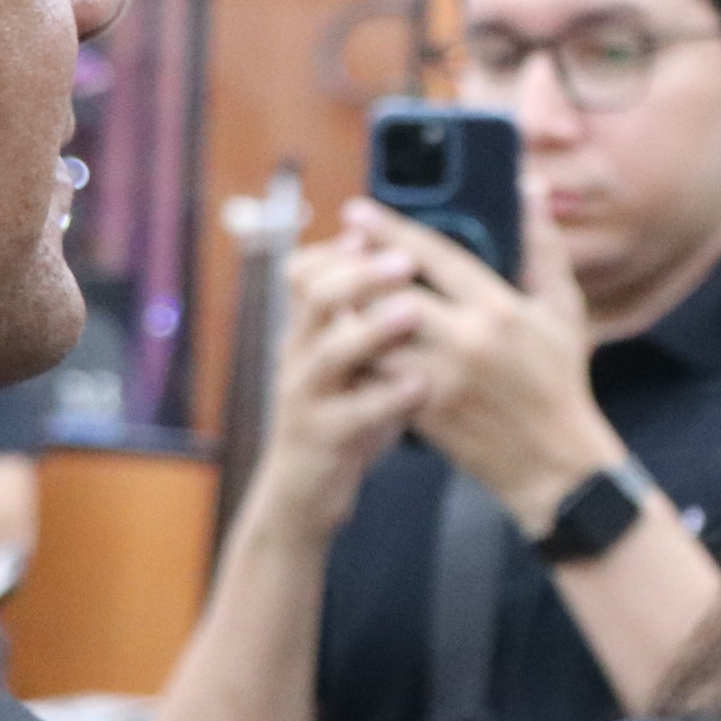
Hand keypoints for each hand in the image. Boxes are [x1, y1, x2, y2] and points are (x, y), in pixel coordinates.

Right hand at [231, 226, 430, 544]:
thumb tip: (413, 260)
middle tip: (404, 259)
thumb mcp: (351, 363)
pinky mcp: (321, 440)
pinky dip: (387, 397)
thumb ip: (371, 319)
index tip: (375, 227)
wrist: (304, 493)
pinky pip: (352, 415)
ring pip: (329, 353)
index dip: (338, 248)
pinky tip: (421, 385)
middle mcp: (299, 356)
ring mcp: (306, 398)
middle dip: (360, 273)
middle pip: (316, 298)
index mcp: (308, 331)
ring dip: (371, 328)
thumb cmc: (344, 417)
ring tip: (412, 311)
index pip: (307, 271)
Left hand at [354, 187, 628, 535]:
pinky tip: (352, 336)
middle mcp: (465, 343)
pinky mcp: (422, 412)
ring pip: (373, 336)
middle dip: (357, 268)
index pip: (434, 256)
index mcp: (499, 310)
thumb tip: (529, 188)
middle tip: (337, 249)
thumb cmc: (560, 381)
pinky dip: (361, 352)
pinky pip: (376, 373)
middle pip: (390, 293)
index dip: (391, 229)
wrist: (553, 463)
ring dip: (352, 312)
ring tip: (337, 291)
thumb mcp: (563, 311)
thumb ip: (543, 247)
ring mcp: (439, 380)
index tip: (358, 210)